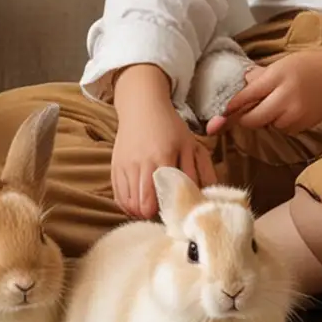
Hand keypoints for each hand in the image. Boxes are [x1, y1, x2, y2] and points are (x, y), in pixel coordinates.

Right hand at [111, 103, 215, 220]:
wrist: (142, 107)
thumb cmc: (170, 127)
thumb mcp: (191, 144)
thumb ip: (202, 170)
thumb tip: (207, 197)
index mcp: (164, 156)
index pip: (164, 196)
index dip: (170, 210)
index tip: (177, 210)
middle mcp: (142, 163)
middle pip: (143, 206)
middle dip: (154, 214)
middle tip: (164, 210)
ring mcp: (125, 166)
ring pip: (130, 205)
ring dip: (141, 212)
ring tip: (152, 207)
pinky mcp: (114, 168)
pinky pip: (118, 198)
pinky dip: (128, 206)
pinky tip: (140, 203)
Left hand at [205, 47, 321, 136]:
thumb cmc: (312, 64)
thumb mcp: (284, 63)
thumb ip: (261, 77)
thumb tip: (242, 86)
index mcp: (278, 77)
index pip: (246, 97)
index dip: (229, 110)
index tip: (213, 122)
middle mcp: (285, 98)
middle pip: (253, 119)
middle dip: (244, 118)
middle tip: (240, 112)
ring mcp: (295, 115)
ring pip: (266, 124)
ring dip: (264, 118)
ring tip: (278, 100)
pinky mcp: (303, 126)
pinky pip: (281, 128)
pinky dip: (279, 122)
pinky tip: (291, 109)